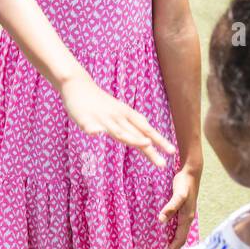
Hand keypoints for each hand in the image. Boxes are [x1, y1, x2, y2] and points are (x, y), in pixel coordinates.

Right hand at [60, 75, 176, 168]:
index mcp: (126, 115)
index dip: (159, 140)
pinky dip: (94, 130)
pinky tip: (95, 133)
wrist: (77, 84)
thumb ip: (128, 127)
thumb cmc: (99, 102)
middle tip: (163, 164)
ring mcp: (102, 118)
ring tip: (145, 144)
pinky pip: (90, 125)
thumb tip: (145, 139)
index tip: (172, 152)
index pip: (146, 129)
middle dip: (150, 148)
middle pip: (136, 133)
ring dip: (132, 138)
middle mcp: (118, 116)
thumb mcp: (118, 112)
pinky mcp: (86, 118)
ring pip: (118, 131)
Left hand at [158, 165, 198, 248]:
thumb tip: (161, 220)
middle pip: (180, 239)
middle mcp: (187, 219)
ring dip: (173, 244)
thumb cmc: (185, 183)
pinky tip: (166, 234)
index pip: (179, 240)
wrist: (191, 172)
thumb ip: (171, 207)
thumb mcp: (178, 195)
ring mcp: (185, 215)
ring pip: (179, 234)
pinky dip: (172, 234)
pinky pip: (177, 227)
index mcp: (186, 218)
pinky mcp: (182, 210)